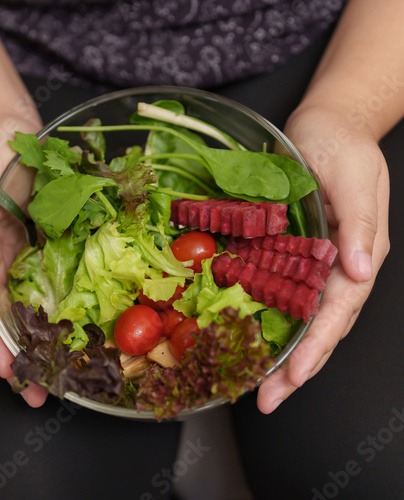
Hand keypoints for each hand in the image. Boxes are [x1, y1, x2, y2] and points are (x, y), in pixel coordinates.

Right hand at [0, 110, 46, 406]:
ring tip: (52, 374)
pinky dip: (45, 312)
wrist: (6, 126)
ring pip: (16, 308)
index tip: (9, 370)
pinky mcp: (29, 246)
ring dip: (32, 342)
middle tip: (38, 390)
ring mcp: (7, 255)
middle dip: (14, 355)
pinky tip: (60, 332)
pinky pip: (36, 285)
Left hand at [257, 105, 389, 412]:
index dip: (317, 347)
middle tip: (267, 400)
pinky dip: (270, 321)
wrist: (328, 124)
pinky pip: (282, 293)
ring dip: (282, 354)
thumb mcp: (356, 178)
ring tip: (258, 386)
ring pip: (300, 318)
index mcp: (357, 255)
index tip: (295, 378)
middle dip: (297, 367)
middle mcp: (336, 266)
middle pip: (319, 327)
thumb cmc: (343, 146)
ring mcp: (313, 263)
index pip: (338, 312)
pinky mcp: (291, 252)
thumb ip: (360, 226)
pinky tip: (252, 338)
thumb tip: (361, 271)